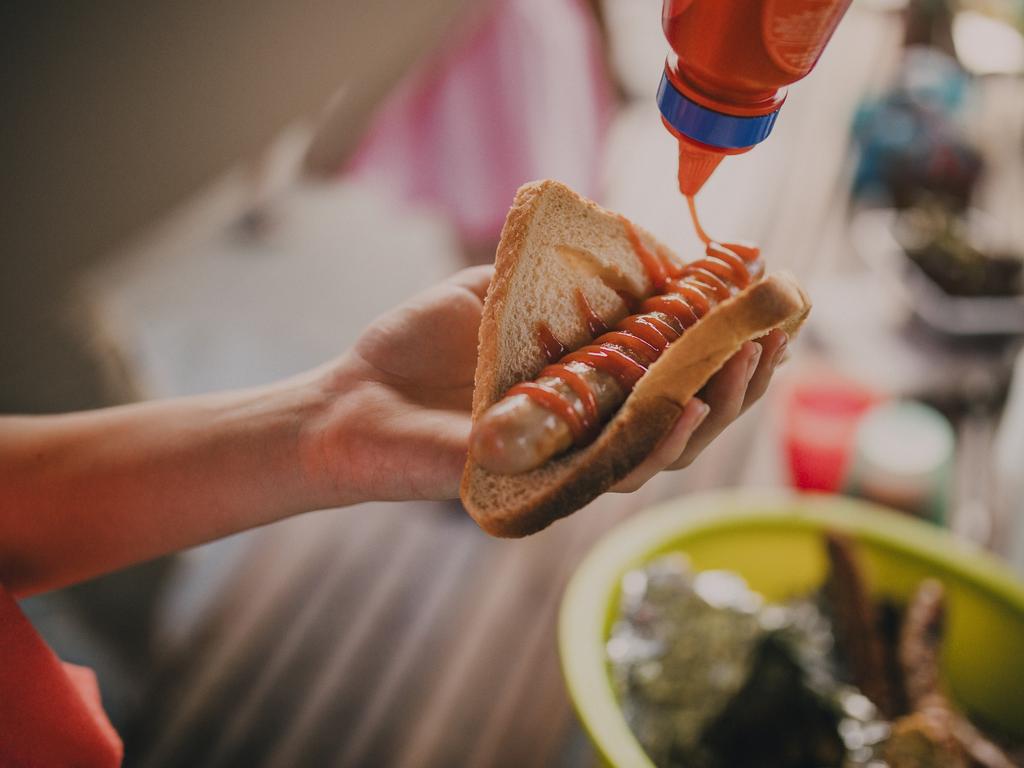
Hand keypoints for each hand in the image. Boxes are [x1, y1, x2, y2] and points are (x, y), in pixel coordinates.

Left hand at [304, 268, 788, 504]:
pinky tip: (687, 407)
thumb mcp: (498, 287)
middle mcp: (593, 427)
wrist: (352, 399)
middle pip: (688, 413)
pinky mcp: (543, 489)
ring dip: (715, 407)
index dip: (729, 344)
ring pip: (664, 449)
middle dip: (740, 377)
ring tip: (747, 362)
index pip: (677, 370)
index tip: (773, 308)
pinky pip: (610, 473)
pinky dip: (653, 442)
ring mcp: (571, 461)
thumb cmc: (421, 345)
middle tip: (776, 336)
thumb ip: (567, 271)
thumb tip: (649, 247)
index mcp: (591, 384)